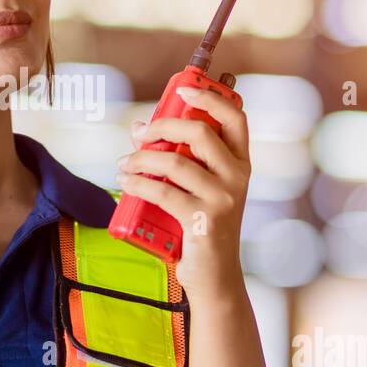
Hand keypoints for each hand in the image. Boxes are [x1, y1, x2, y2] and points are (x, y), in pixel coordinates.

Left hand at [116, 86, 250, 296]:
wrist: (214, 277)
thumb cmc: (201, 227)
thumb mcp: (202, 189)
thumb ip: (184, 159)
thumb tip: (141, 128)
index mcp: (241, 164)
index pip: (236, 118)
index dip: (211, 98)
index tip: (184, 90)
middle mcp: (238, 177)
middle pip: (201, 132)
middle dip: (162, 126)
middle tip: (138, 133)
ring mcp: (224, 199)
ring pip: (176, 162)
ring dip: (142, 158)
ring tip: (124, 164)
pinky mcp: (204, 221)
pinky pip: (162, 192)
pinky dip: (138, 183)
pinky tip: (126, 182)